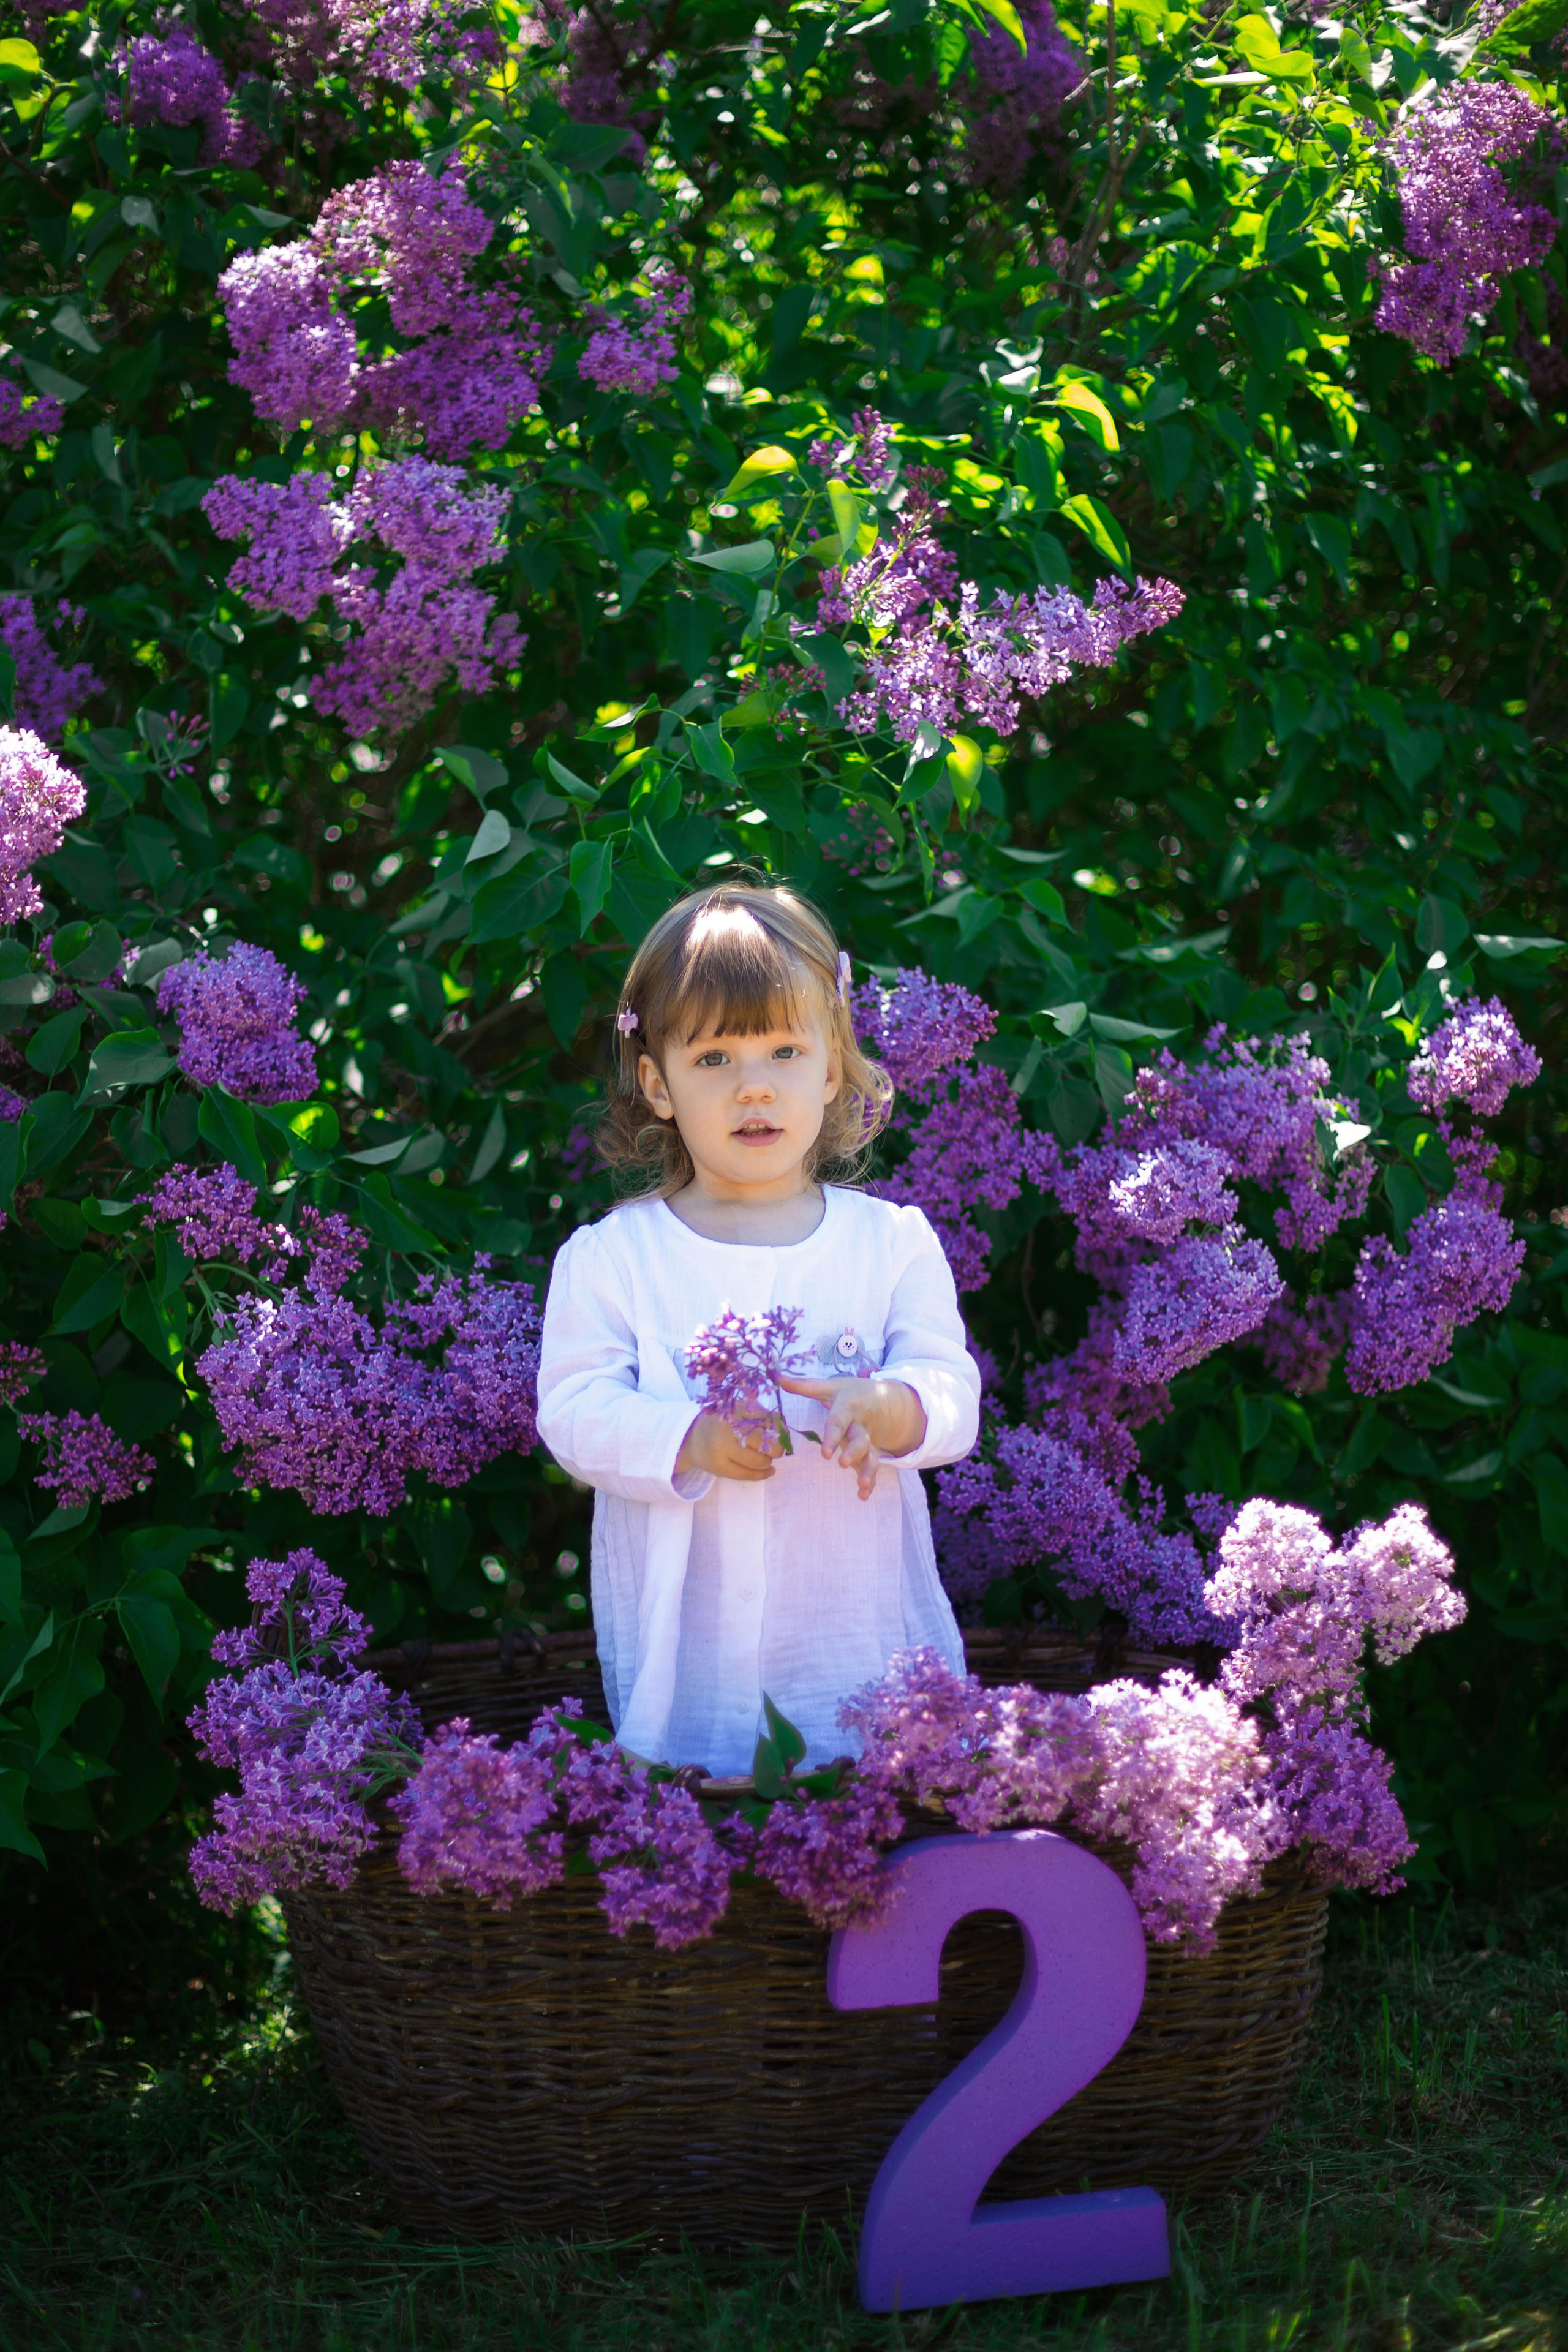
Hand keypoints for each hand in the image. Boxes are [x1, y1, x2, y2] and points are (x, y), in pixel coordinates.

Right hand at [676, 1409, 779, 1483]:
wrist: (692, 1437)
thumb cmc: (724, 1423)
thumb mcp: (741, 1411)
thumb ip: (763, 1418)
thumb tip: (786, 1433)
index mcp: (736, 1409)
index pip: (768, 1421)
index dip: (780, 1430)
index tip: (782, 1435)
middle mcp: (727, 1428)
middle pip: (766, 1443)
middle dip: (776, 1449)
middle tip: (776, 1450)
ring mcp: (721, 1449)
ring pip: (759, 1461)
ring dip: (768, 1461)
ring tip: (764, 1457)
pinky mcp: (719, 1467)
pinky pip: (748, 1475)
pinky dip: (763, 1474)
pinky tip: (769, 1471)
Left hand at [776, 1374, 926, 1500]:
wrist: (885, 1397)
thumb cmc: (851, 1392)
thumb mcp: (832, 1386)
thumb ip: (806, 1386)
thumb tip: (779, 1379)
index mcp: (848, 1407)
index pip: (839, 1422)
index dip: (832, 1437)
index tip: (825, 1453)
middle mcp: (860, 1425)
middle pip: (861, 1439)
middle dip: (854, 1452)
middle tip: (843, 1465)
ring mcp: (868, 1439)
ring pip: (871, 1455)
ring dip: (868, 1470)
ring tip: (862, 1485)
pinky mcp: (871, 1451)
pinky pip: (873, 1466)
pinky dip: (871, 1482)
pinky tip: (863, 1495)